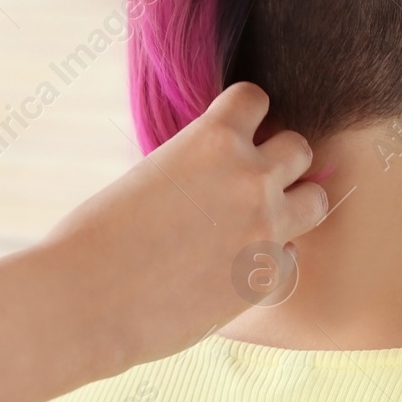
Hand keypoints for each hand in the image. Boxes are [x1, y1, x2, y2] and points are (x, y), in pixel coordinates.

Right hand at [42, 82, 327, 370]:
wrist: (85, 301)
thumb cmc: (98, 237)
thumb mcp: (151, 173)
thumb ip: (198, 164)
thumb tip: (224, 168)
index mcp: (214, 139)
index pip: (257, 99)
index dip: (244, 117)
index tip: (233, 136)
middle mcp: (251, 177)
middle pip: (300, 149)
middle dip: (277, 164)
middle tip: (248, 186)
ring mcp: (266, 228)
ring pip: (316, 201)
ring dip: (292, 208)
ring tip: (257, 224)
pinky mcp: (267, 276)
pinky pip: (293, 258)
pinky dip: (270, 263)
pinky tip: (235, 271)